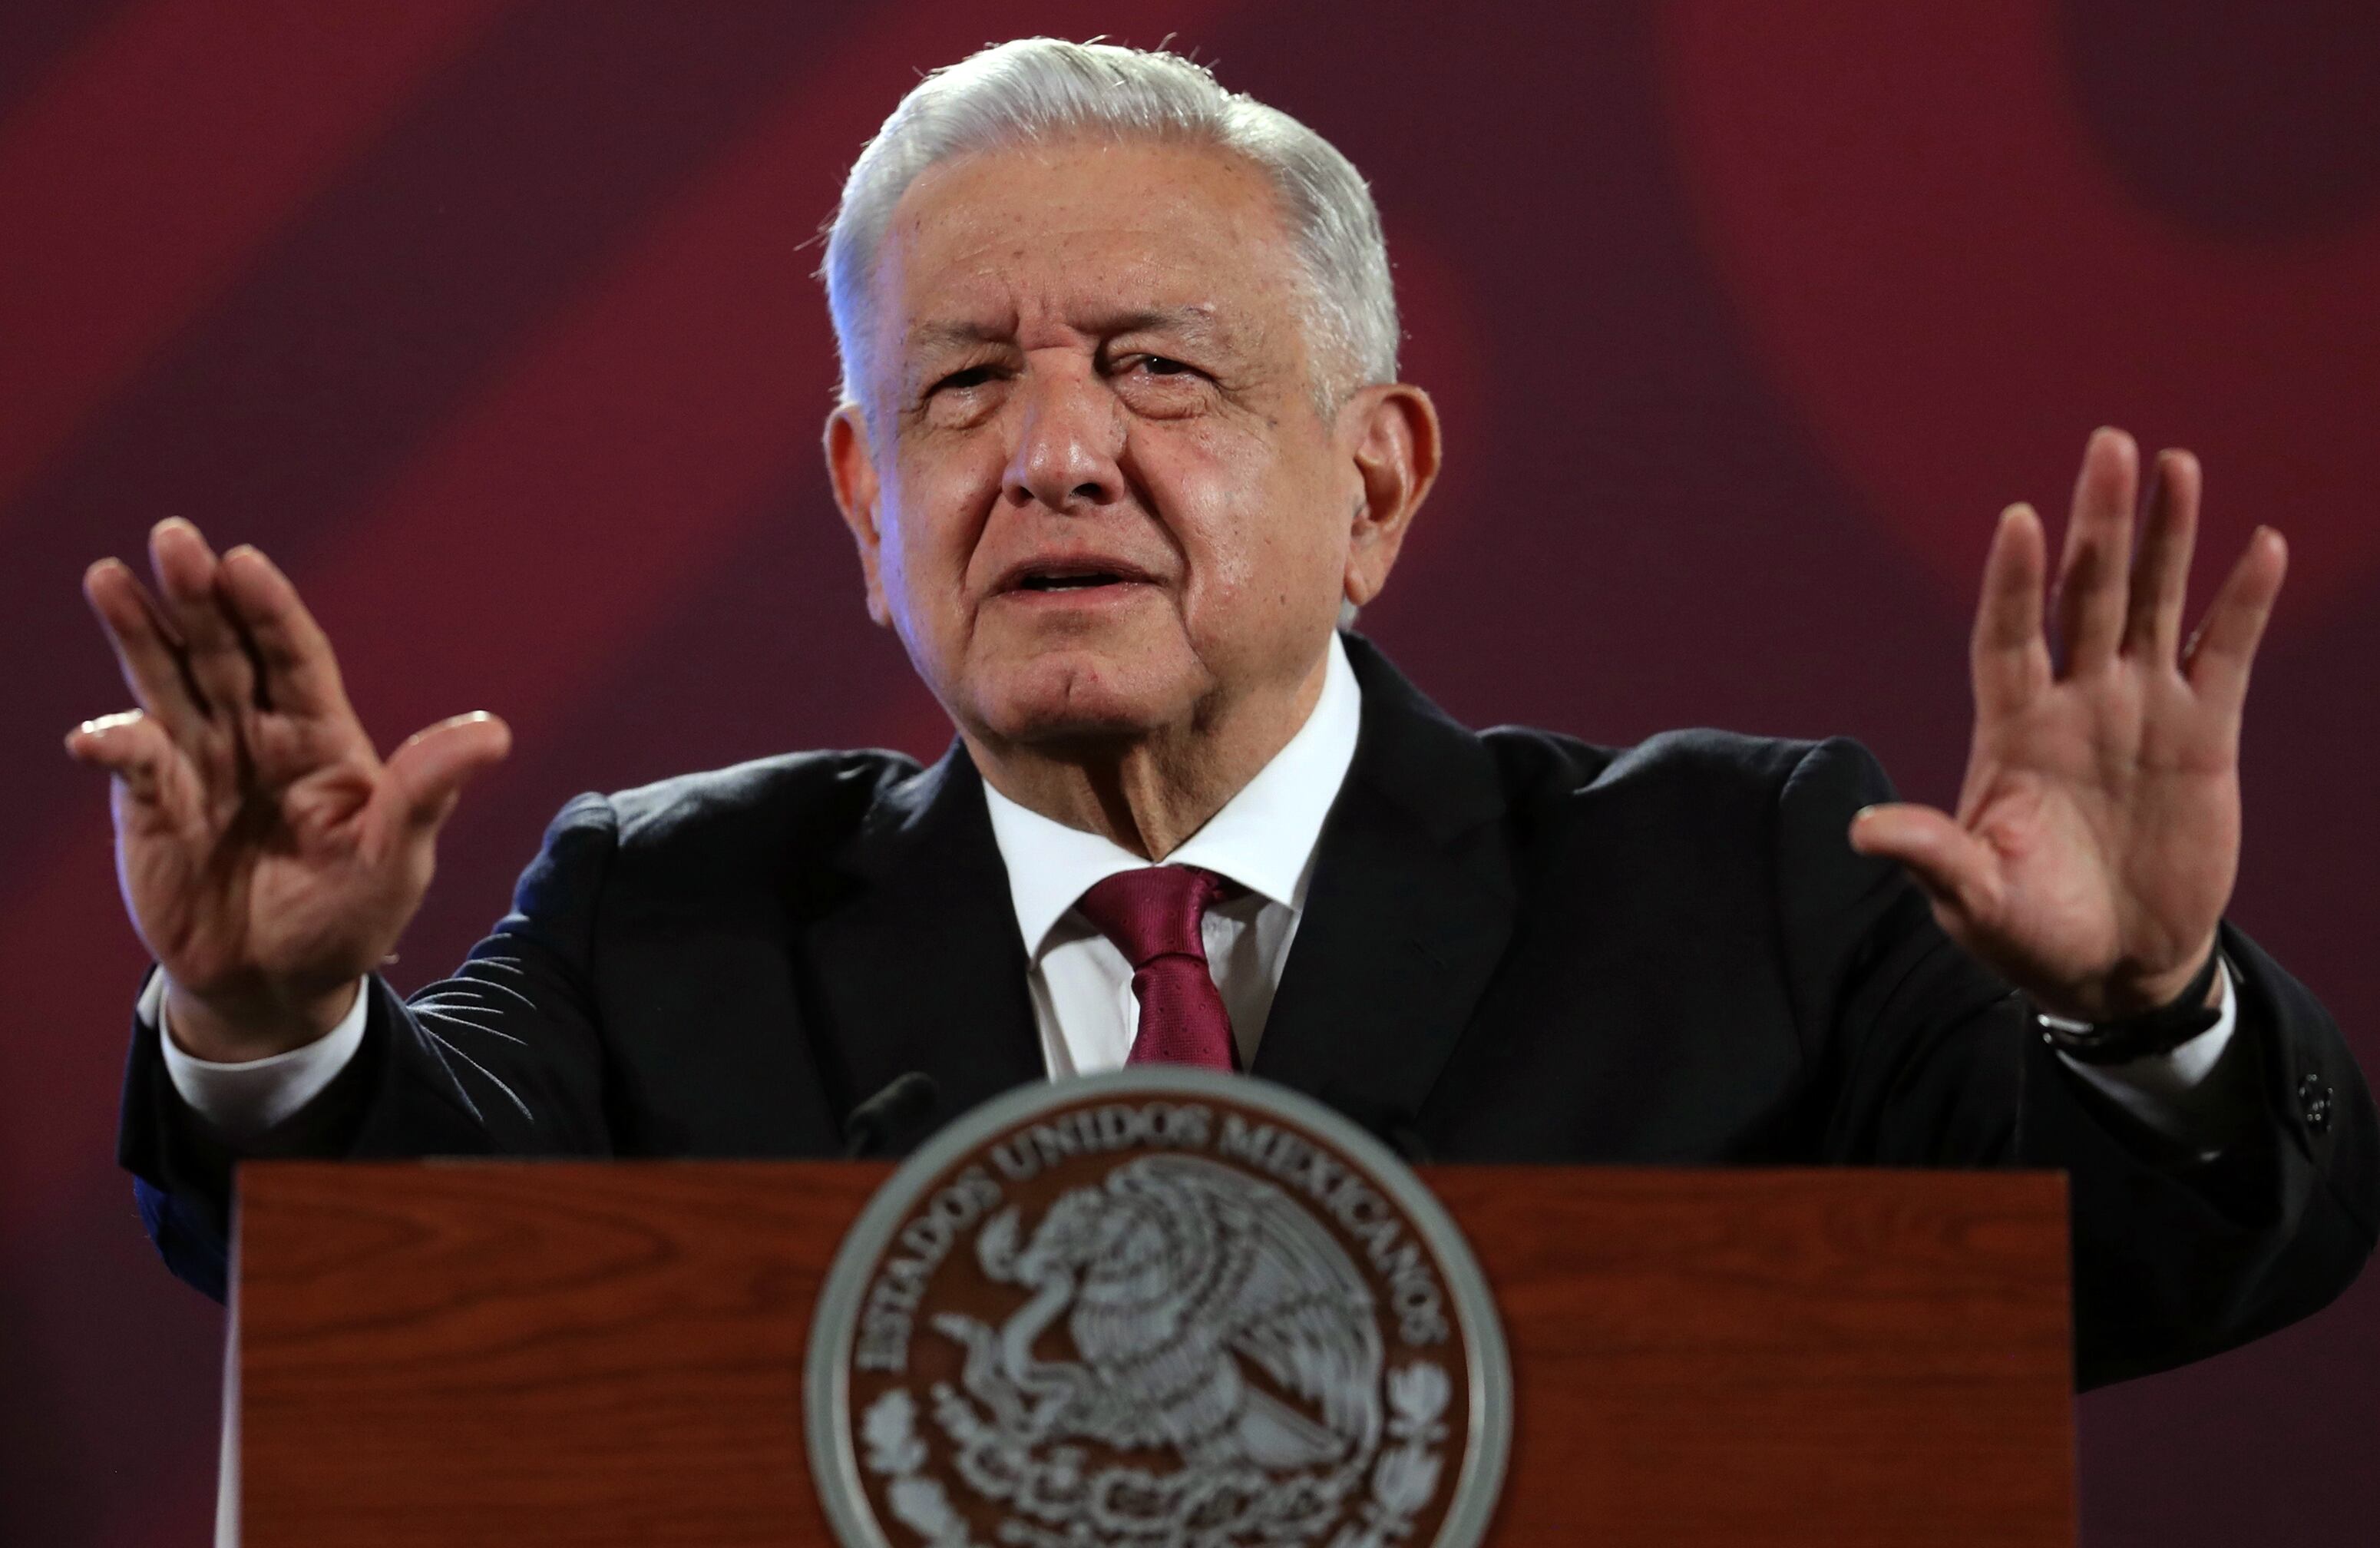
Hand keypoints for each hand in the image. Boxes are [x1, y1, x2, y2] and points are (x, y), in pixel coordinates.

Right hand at [66, 518, 509, 1059]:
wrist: (280, 985)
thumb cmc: (350, 916)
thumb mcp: (398, 859)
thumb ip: (427, 792)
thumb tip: (495, 730)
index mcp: (320, 735)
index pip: (294, 655)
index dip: (269, 607)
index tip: (244, 561)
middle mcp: (253, 734)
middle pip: (223, 650)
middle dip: (198, 595)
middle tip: (174, 538)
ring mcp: (197, 764)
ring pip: (167, 683)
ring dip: (139, 633)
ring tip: (109, 576)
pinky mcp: (152, 806)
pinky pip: (134, 765)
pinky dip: (115, 745)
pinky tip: (97, 738)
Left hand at [1848, 428, 2283, 1021]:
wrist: (2113, 967)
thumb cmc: (2028, 933)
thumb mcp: (1972, 901)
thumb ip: (1933, 857)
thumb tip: (1861, 831)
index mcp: (2012, 730)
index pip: (2006, 637)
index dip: (2014, 582)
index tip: (2019, 519)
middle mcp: (2075, 702)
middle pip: (2085, 594)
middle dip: (2098, 523)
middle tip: (2109, 443)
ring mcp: (2140, 710)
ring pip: (2152, 602)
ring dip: (2166, 536)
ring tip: (2176, 463)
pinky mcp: (2203, 735)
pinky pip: (2222, 654)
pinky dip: (2241, 604)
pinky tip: (2261, 545)